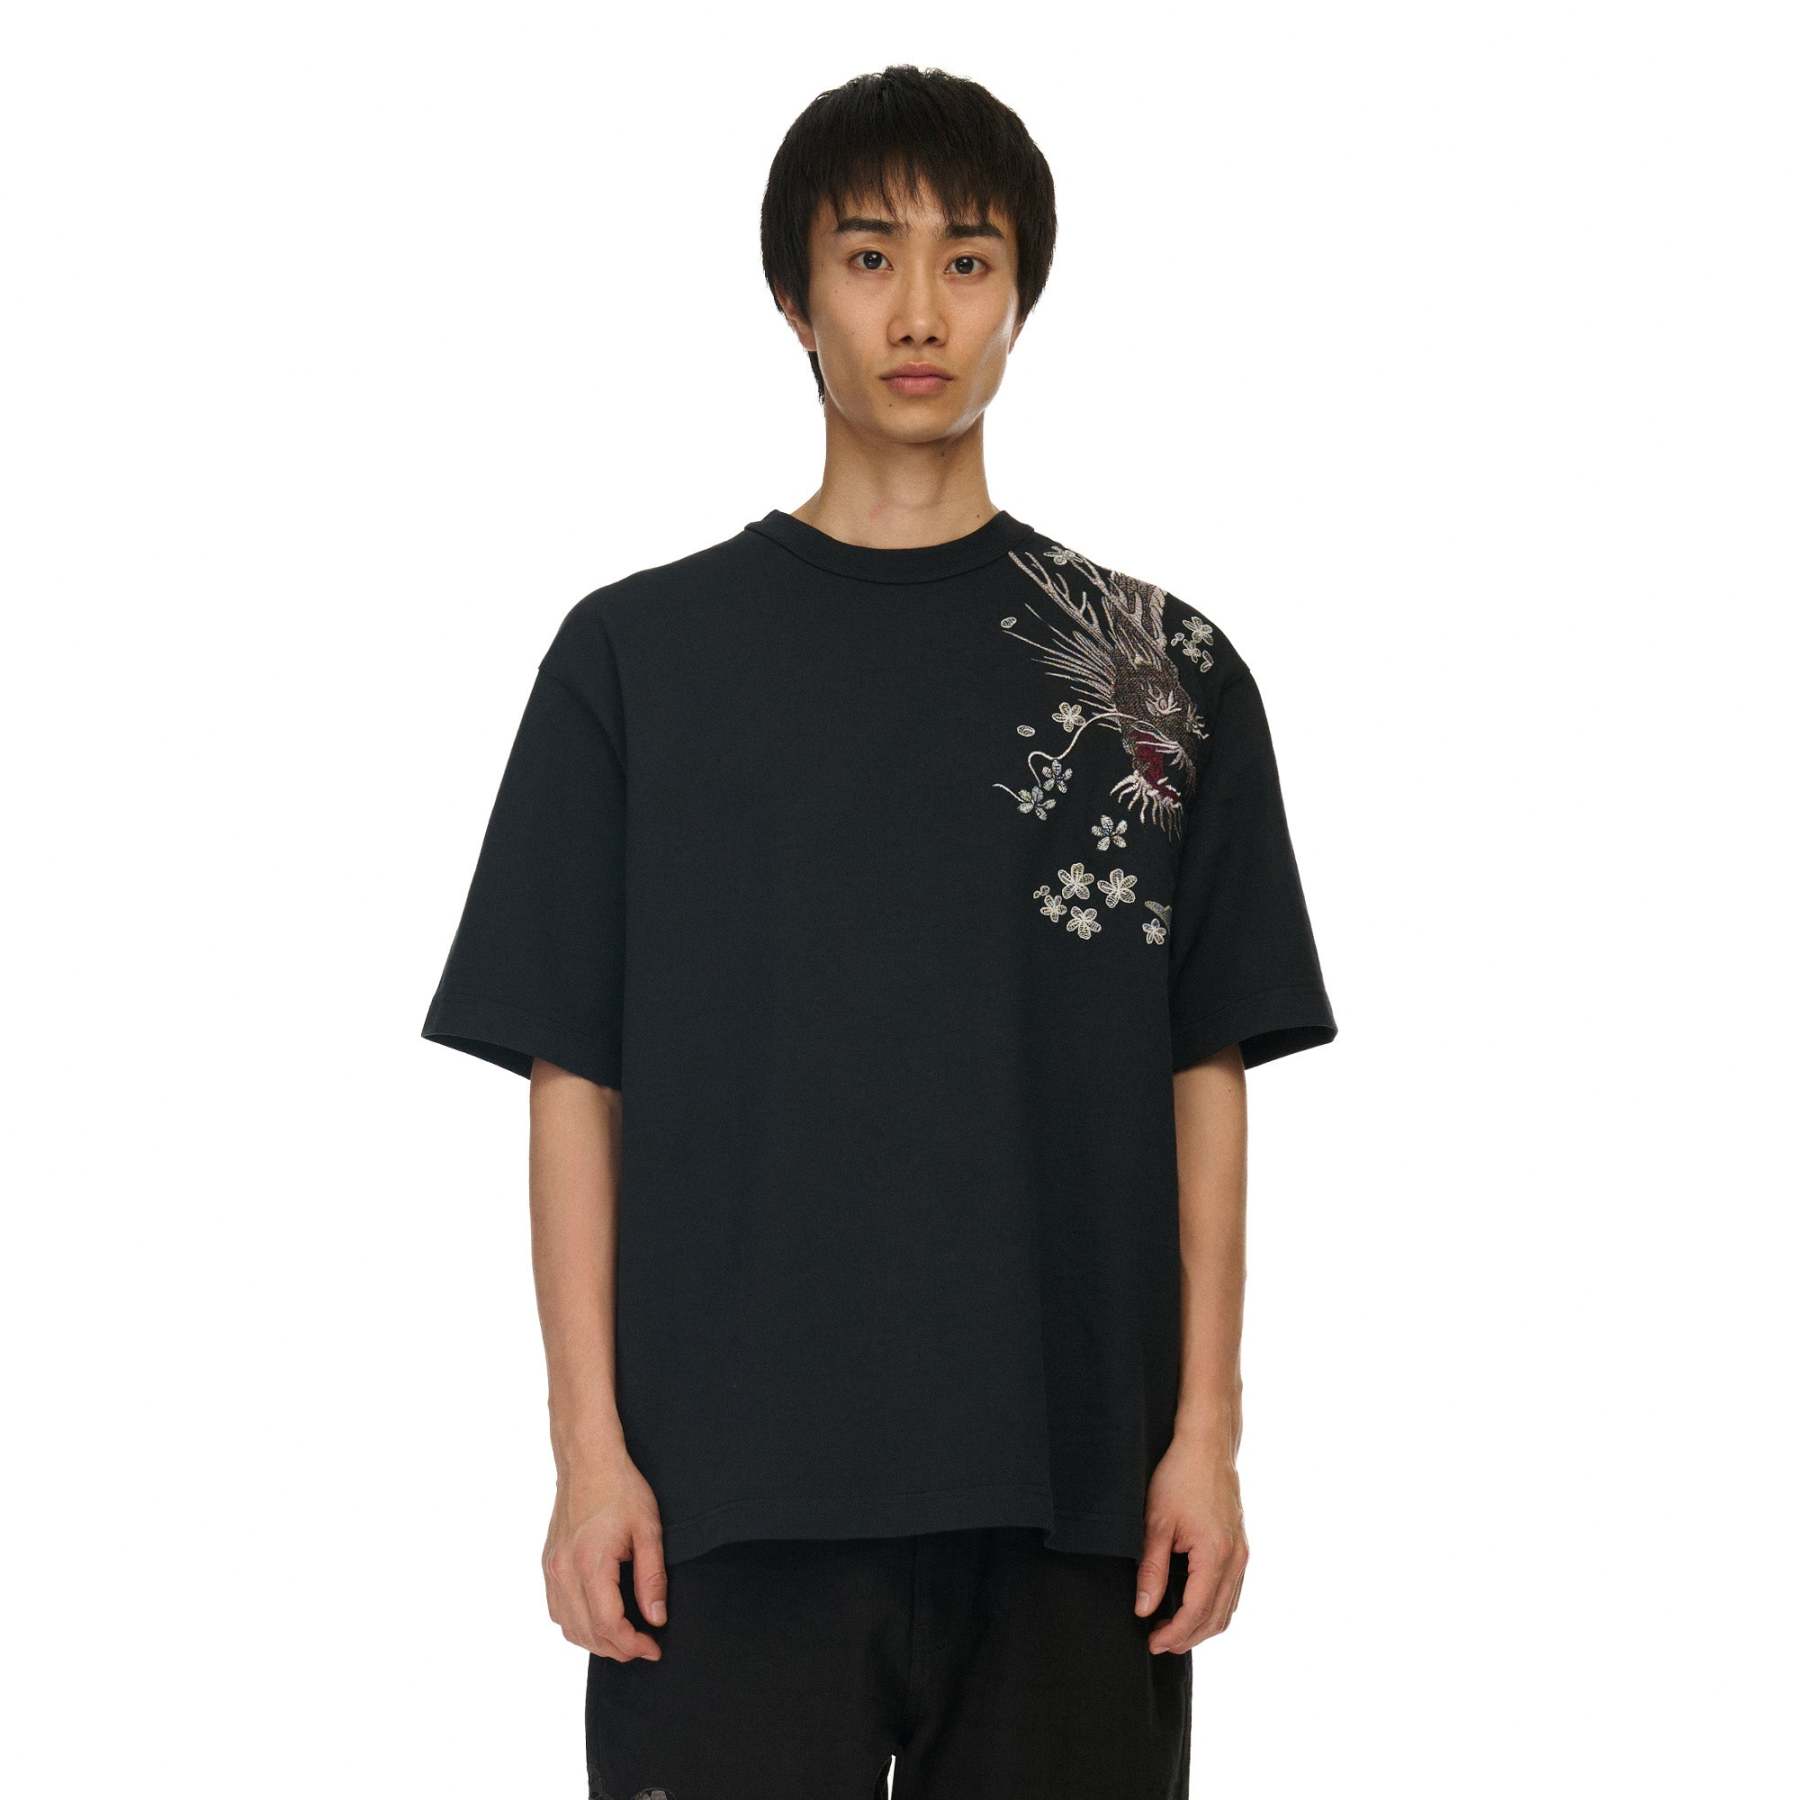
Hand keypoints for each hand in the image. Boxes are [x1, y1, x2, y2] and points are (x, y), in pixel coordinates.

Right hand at [542, 1440, 667, 1660]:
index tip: (654, 1648)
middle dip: (617, 1649)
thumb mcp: (648, 1530)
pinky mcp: (548, 1564)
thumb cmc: (621, 1489)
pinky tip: (598, 1620)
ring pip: (568, 1626)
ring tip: (624, 1638)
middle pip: (587, 1632)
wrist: (588, 1461)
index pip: (608, 1625)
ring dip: (595, 1641)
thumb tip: (655, 1619)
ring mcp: (552, 1568)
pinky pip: (557, 1610)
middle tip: (644, 1647)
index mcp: (589, 1563)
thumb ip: (652, 1578)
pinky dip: (577, 1625)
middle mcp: (564, 1571)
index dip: (633, 1645)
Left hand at [1134, 1430, 1248, 1653]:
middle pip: (1217, 1618)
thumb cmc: (1179, 1477)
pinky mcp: (1240, 1547)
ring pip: (1228, 1608)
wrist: (1207, 1446)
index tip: (1152, 1642)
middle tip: (1158, 1642)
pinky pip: (1232, 1591)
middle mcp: (1236, 1560)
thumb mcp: (1156, 1523)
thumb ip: (1151, 1570)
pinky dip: (1213, 1608)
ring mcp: (1242, 1554)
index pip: (1197, 1613)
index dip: (1174, 1634)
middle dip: (1188, 1637)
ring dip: (1202, 1626)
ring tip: (1171, 1629)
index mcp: (1216, 1556)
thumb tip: (1144, 1608)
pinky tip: (1191, 1606)